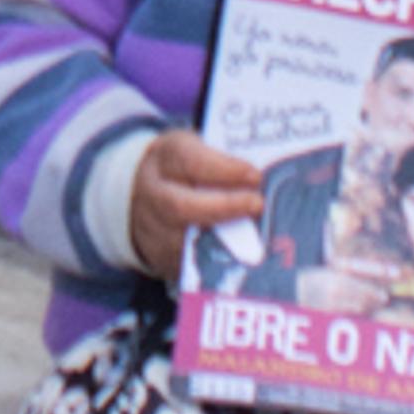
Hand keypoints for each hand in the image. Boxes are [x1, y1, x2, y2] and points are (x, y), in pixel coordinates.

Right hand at [127, 133, 268, 288]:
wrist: (144, 191)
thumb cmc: (186, 168)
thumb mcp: (199, 149)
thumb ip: (226, 160)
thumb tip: (270, 173)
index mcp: (165, 157)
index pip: (190, 162)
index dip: (223, 169)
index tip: (255, 176)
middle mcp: (152, 192)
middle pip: (181, 205)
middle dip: (224, 207)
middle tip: (257, 205)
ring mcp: (152, 227)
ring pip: (183, 240)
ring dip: (223, 240)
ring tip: (257, 237)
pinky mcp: (160, 255)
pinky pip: (188, 264)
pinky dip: (216, 262)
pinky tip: (242, 258)